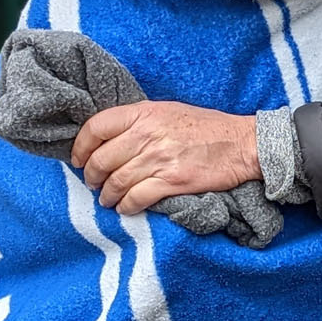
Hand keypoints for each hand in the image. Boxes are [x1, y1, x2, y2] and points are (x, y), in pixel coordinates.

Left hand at [72, 101, 260, 213]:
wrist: (243, 144)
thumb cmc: (208, 127)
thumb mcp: (169, 111)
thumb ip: (140, 122)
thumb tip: (111, 139)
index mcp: (145, 113)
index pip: (97, 127)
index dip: (81, 147)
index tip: (79, 159)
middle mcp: (147, 134)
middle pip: (102, 159)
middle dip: (92, 176)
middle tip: (93, 184)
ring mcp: (159, 159)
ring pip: (116, 182)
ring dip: (107, 196)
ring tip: (108, 200)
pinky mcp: (172, 181)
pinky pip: (136, 198)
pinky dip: (126, 207)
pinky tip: (126, 209)